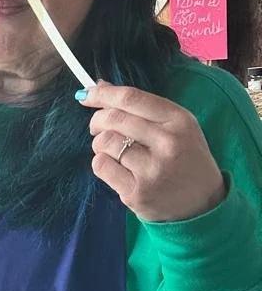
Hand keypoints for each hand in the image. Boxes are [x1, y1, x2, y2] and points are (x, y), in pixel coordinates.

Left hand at [79, 82, 225, 222]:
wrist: (203, 204)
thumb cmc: (185, 159)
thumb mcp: (176, 127)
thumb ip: (141, 106)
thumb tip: (100, 86)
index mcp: (179, 120)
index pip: (131, 98)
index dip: (102, 94)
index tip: (86, 95)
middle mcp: (168, 143)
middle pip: (113, 119)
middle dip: (97, 121)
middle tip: (98, 128)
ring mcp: (152, 170)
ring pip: (104, 142)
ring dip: (100, 144)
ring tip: (114, 151)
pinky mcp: (137, 192)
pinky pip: (101, 166)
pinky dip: (102, 163)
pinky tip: (116, 168)